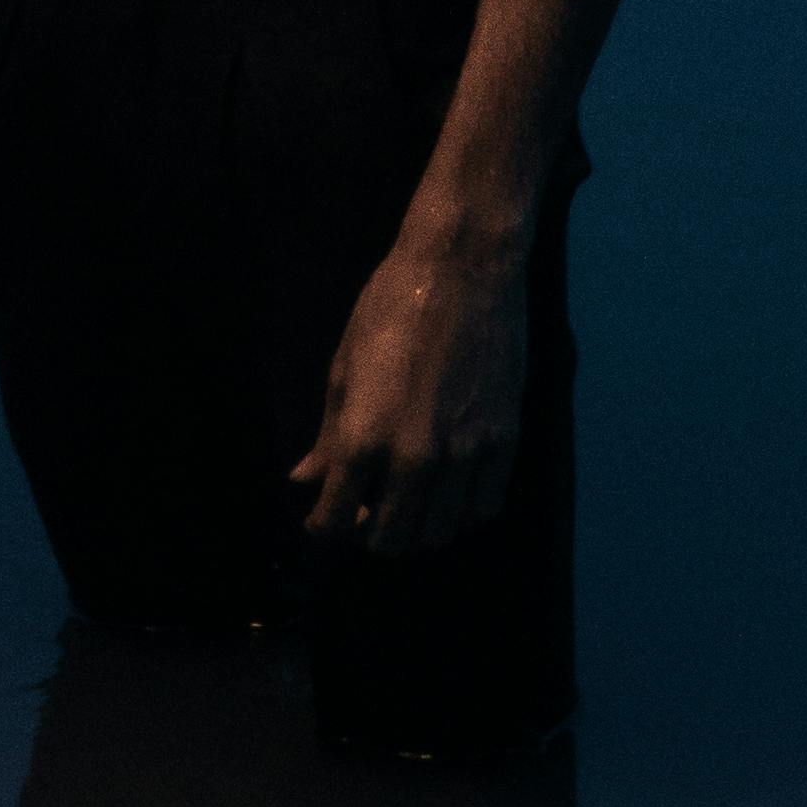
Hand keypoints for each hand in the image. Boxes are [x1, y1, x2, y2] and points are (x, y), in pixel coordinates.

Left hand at [290, 208, 530, 561]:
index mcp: (363, 439)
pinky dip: (462, 514)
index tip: (323, 519)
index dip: (323, 527)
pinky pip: (484, 508)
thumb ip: (327, 434)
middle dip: (368, 534)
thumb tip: (302, 479)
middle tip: (364, 511)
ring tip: (406, 505)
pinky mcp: (504, 443)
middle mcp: (414, 460)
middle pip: (389, 540)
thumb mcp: (344, 366)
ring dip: (416, 531)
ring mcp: (465, 456)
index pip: (334, 522)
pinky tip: (448, 493)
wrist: (463, 267)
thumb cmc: (390, 306)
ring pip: (439, 534)